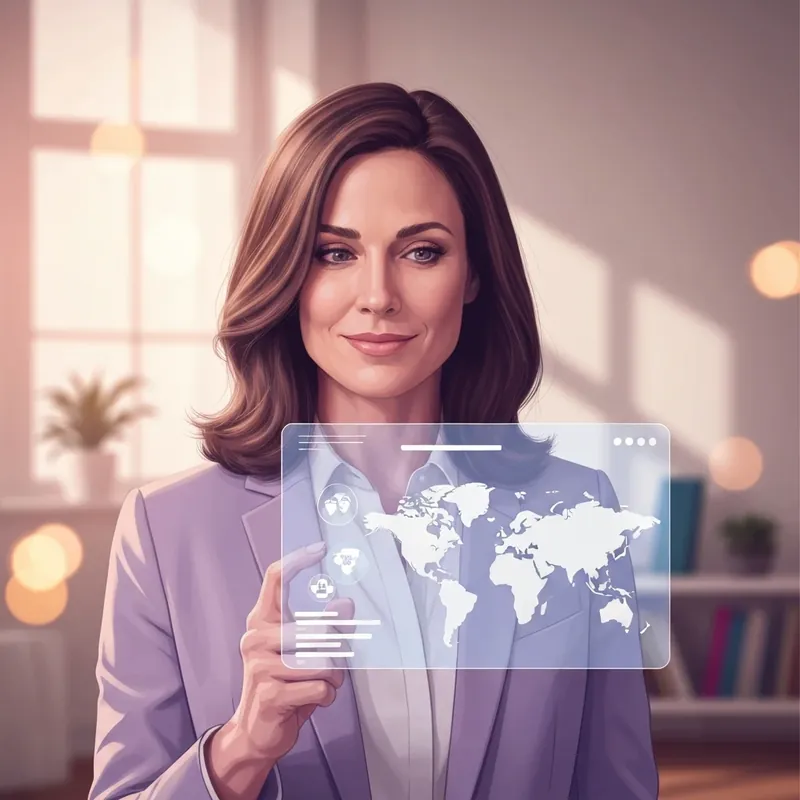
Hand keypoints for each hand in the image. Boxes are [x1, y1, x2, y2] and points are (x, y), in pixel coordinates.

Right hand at [206, 543, 353, 798]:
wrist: (256, 731)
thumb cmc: (284, 684)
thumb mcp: (303, 652)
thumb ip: (323, 627)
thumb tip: (345, 603)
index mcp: (262, 620)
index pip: (276, 578)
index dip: (298, 560)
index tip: (320, 548)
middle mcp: (256, 637)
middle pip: (315, 626)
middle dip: (335, 649)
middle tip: (335, 663)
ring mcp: (259, 665)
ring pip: (322, 660)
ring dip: (332, 676)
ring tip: (322, 683)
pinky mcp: (269, 693)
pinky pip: (319, 687)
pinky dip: (326, 696)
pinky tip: (313, 700)